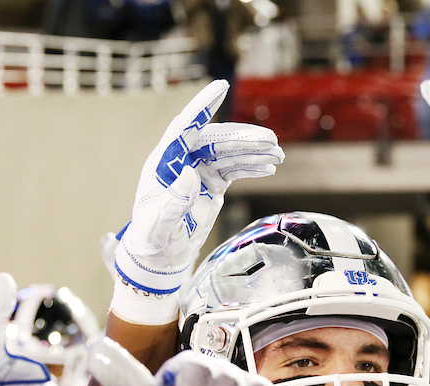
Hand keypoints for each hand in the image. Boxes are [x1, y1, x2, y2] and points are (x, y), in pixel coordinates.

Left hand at [112, 79, 283, 302]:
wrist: (160, 254)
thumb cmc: (152, 238)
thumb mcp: (157, 225)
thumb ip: (172, 203)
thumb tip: (190, 175)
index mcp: (163, 162)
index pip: (183, 127)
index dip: (201, 107)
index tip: (221, 86)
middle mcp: (181, 160)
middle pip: (215, 139)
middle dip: (243, 138)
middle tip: (271, 141)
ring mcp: (198, 170)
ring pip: (228, 152)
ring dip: (253, 151)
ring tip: (278, 153)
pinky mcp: (211, 182)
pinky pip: (234, 168)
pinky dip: (251, 166)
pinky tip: (269, 166)